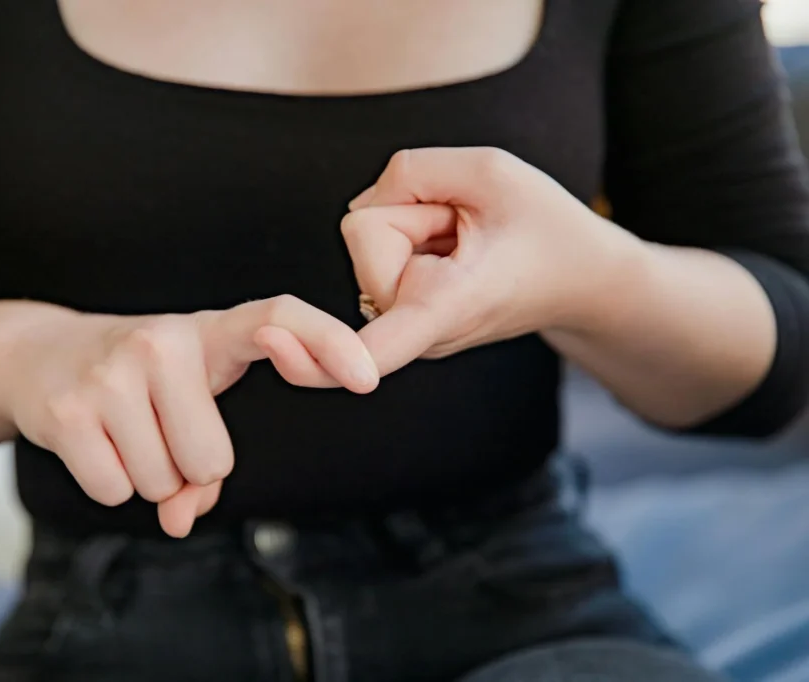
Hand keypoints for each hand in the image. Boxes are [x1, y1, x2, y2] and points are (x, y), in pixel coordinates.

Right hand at [0, 296, 378, 537]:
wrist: (37, 354)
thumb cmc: (137, 382)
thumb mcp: (182, 400)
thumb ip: (205, 461)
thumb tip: (182, 517)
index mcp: (209, 331)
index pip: (279, 316)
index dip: (328, 343)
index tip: (367, 378)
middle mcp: (164, 339)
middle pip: (212, 461)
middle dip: (186, 468)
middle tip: (156, 429)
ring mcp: (114, 371)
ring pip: (162, 481)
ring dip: (145, 475)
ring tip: (122, 428)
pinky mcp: (70, 409)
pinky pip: (115, 489)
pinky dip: (107, 482)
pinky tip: (92, 440)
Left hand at [342, 147, 637, 375]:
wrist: (580, 278)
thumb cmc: (546, 228)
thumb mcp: (491, 171)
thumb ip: (413, 170)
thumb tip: (363, 202)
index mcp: (444, 309)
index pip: (372, 348)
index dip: (322, 353)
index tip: (277, 347)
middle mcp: (416, 330)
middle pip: (365, 232)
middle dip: (411, 209)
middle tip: (469, 226)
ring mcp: (405, 324)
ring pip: (369, 236)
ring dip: (416, 220)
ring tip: (465, 239)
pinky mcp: (398, 309)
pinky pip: (378, 247)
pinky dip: (412, 233)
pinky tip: (450, 248)